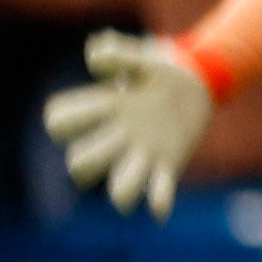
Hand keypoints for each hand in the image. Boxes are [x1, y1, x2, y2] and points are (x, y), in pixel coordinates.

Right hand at [43, 32, 214, 217]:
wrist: (198, 84)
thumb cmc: (161, 72)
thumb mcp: (144, 60)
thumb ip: (118, 55)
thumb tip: (93, 56)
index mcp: (103, 110)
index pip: (62, 123)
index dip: (62, 120)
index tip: (81, 104)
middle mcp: (116, 139)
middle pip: (80, 164)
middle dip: (84, 160)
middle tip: (108, 140)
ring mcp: (141, 155)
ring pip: (120, 189)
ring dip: (122, 192)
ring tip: (131, 181)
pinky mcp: (168, 165)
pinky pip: (160, 193)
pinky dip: (159, 203)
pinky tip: (159, 206)